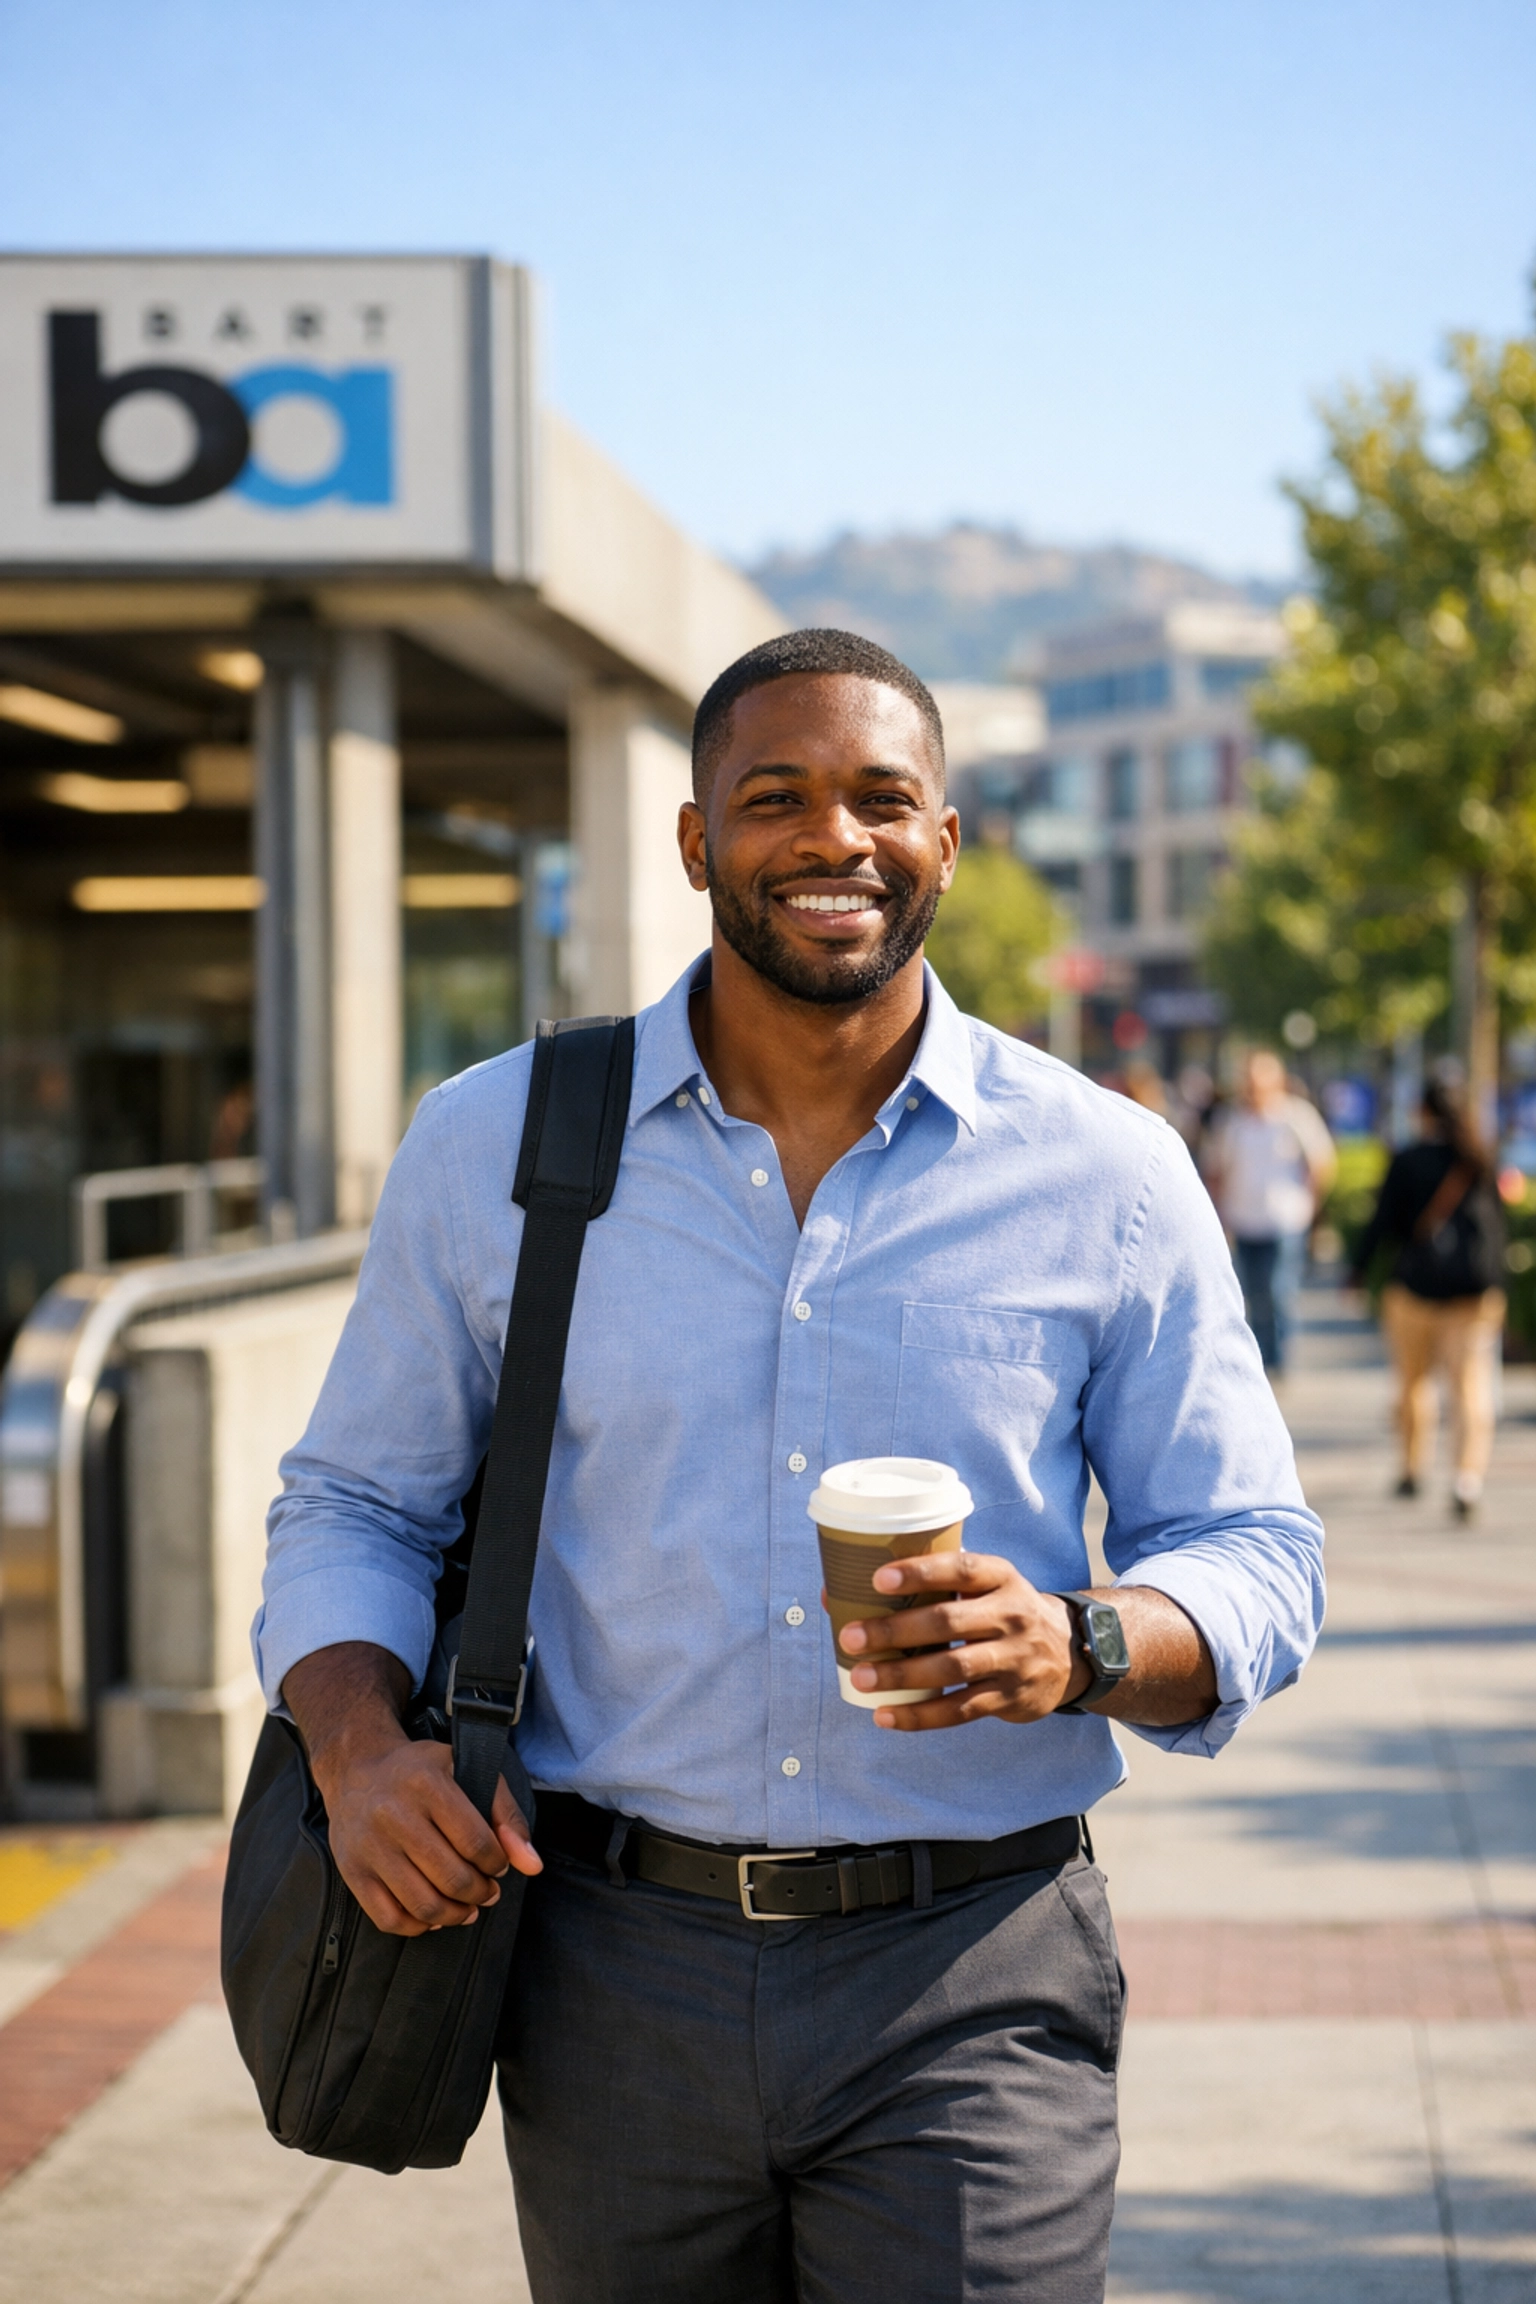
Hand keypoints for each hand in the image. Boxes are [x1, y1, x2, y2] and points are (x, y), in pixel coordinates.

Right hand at [315, 1730, 541, 1936]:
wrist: (356, 1768)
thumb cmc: (420, 1772)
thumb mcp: (467, 1771)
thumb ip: (505, 1813)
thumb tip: (532, 1865)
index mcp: (426, 1784)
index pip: (475, 1841)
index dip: (497, 1863)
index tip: (498, 1865)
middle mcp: (393, 1815)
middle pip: (452, 1877)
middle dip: (480, 1892)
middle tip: (487, 1891)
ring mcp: (369, 1847)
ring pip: (423, 1904)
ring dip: (456, 1914)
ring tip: (467, 1907)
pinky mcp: (352, 1872)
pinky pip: (389, 1919)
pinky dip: (419, 1926)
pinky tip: (434, 1914)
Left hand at [833, 1551, 1087, 1731]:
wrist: (1069, 1652)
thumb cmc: (1001, 1610)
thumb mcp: (983, 1586)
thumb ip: (927, 1586)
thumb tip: (837, 1592)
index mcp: (1001, 1577)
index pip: (960, 1570)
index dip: (919, 1573)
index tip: (877, 1579)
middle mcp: (1011, 1615)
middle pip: (949, 1622)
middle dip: (895, 1631)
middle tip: (850, 1637)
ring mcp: (1013, 1659)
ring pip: (952, 1669)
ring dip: (902, 1675)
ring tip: (862, 1678)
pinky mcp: (1009, 1697)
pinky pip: (960, 1710)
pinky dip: (920, 1716)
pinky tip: (885, 1716)